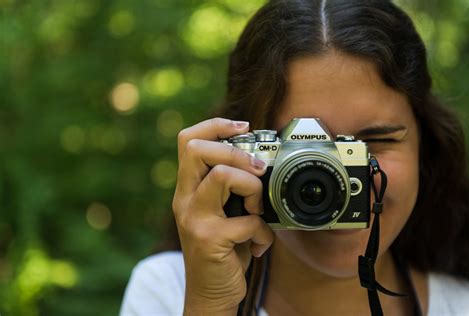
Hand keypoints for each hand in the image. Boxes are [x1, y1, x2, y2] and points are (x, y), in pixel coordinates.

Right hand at [172, 118, 273, 314]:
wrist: (210, 293)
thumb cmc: (222, 249)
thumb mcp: (221, 213)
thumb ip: (230, 189)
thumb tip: (260, 160)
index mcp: (188, 189)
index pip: (188, 140)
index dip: (215, 125)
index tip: (243, 126)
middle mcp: (184, 200)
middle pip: (199, 150)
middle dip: (237, 153)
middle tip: (257, 170)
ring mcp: (194, 219)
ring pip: (221, 176)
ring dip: (252, 188)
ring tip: (257, 209)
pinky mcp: (209, 240)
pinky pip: (247, 221)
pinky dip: (263, 233)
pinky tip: (260, 244)